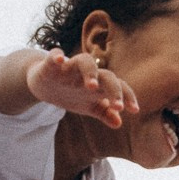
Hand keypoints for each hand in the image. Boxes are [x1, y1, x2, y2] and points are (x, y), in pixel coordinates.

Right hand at [25, 48, 139, 128]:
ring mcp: (70, 67)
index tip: (134, 110)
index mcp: (98, 84)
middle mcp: (87, 74)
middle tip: (118, 106)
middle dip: (114, 89)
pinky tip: (60, 60)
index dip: (127, 96)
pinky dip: (57, 56)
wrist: (44, 84)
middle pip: (106, 75)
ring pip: (84, 61)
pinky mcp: (51, 64)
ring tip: (92, 86)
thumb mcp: (88, 106)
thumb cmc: (71, 93)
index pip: (118, 86)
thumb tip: (119, 123)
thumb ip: (104, 113)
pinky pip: (55, 56)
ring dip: (90, 72)